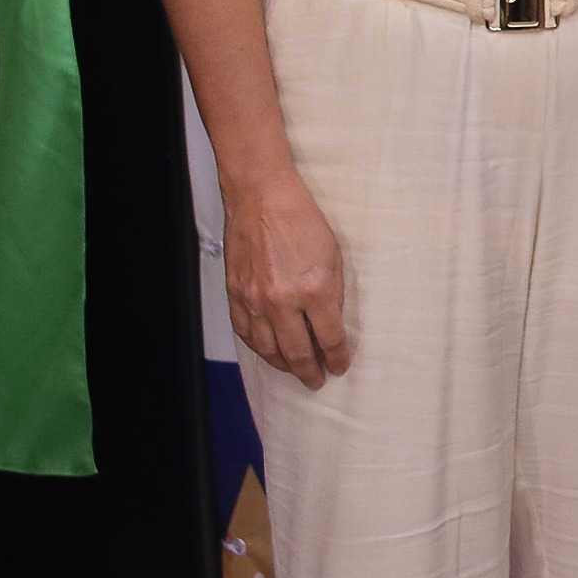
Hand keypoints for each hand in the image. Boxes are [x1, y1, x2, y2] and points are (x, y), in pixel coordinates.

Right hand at [225, 172, 351, 390]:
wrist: (262, 198)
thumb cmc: (299, 220)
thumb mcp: (334, 256)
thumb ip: (333, 293)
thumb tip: (332, 323)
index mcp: (314, 291)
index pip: (330, 339)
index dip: (338, 357)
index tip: (340, 365)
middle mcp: (282, 301)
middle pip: (298, 353)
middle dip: (311, 371)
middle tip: (317, 379)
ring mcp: (255, 300)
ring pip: (268, 349)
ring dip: (284, 364)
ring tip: (295, 370)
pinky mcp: (236, 295)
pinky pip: (246, 333)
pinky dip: (258, 347)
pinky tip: (268, 351)